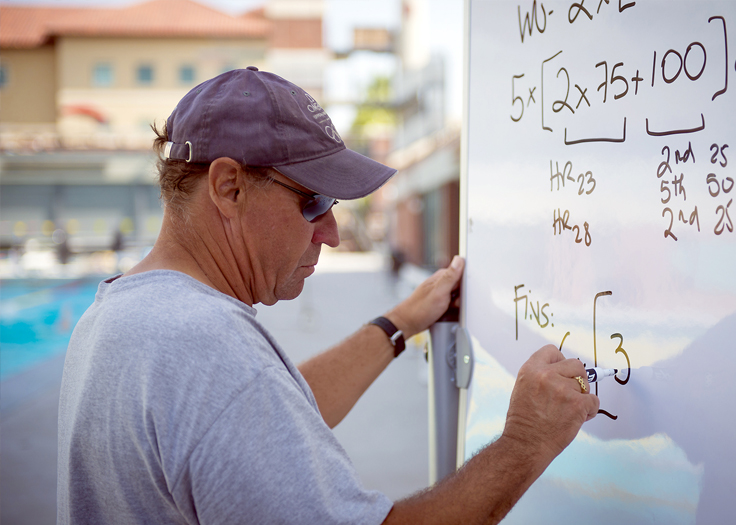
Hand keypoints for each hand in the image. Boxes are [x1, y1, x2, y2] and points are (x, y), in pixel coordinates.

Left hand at [385, 256, 463, 338]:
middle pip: (463, 288)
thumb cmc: (420, 309)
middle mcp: (442, 283)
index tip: (461, 293)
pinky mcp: (441, 303)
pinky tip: (446, 314)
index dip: (466, 285)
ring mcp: (441, 293)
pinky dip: (453, 311)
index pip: (463, 274)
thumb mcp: (439, 292)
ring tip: (447, 309)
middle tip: (452, 304)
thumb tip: (459, 259)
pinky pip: (453, 306)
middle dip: (462, 298)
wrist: (408, 324)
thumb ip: (450, 276)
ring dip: (458, 306)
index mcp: (442, 276)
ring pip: (459, 298)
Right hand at [503, 345, 599, 463]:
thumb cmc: (524, 421)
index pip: (552, 351)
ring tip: (568, 411)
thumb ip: (540, 376)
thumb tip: (564, 372)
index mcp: (531, 370)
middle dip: (577, 378)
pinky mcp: (577, 404)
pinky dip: (589, 411)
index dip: (559, 362)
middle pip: (576, 364)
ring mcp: (563, 389)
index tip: (560, 373)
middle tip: (569, 393)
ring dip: (582, 397)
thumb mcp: (523, 388)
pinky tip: (576, 418)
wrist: (526, 445)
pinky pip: (594, 401)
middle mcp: (546, 375)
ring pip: (586, 385)